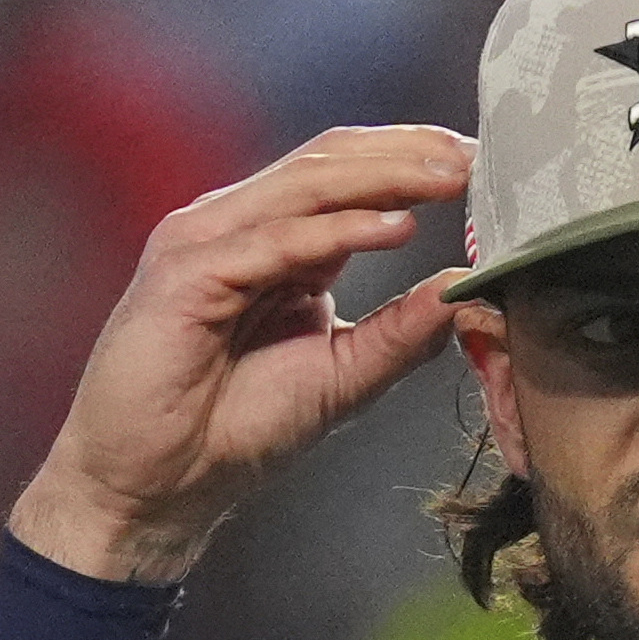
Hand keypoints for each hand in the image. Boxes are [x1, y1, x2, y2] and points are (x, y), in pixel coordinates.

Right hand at [10, 123, 474, 584]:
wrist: (154, 487)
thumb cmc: (233, 430)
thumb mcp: (343, 375)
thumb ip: (402, 331)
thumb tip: (467, 287)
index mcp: (272, 244)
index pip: (346, 177)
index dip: (413, 162)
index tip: (483, 166)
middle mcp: (236, 228)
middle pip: (328, 162)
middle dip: (408, 152)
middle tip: (478, 155)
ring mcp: (205, 244)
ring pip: (305, 186)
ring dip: (384, 176)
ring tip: (450, 174)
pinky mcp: (186, 276)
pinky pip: (274, 240)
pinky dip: (337, 231)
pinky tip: (394, 229)